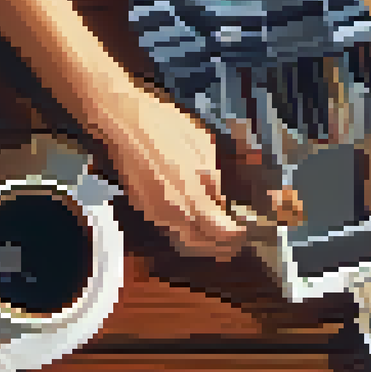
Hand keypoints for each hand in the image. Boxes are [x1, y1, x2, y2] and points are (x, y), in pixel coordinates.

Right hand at [99, 90, 249, 259]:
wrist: (125, 124)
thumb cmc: (168, 129)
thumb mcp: (204, 150)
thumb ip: (214, 182)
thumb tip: (220, 203)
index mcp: (193, 200)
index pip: (221, 233)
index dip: (236, 235)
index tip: (245, 230)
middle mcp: (173, 215)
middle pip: (200, 246)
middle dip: (220, 247)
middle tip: (234, 241)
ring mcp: (154, 214)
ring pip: (182, 240)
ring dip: (201, 242)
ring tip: (215, 234)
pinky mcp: (143, 207)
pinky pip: (168, 227)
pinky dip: (184, 230)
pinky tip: (192, 218)